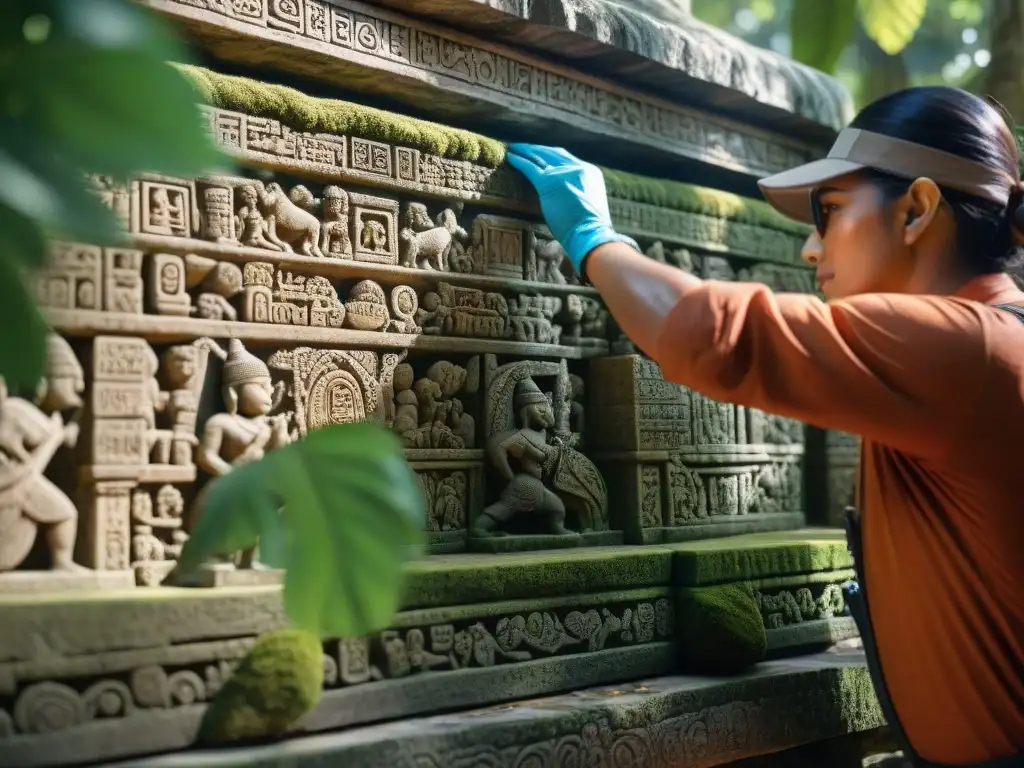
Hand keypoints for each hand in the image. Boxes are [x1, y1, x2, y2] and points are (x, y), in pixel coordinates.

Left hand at [507, 144, 637, 273]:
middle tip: (523, 147)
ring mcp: (563, 173)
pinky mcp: (548, 182)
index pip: (567, 159)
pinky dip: (519, 161)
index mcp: (590, 172)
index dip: (552, 155)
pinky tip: (510, 158)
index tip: (541, 154)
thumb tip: (568, 196)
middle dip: (537, 149)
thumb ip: (580, 193)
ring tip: (514, 149)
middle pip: (553, 152)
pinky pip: (530, 167)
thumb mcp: (590, 204)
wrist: (591, 235)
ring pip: (540, 156)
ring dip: (525, 151)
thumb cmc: (590, 229)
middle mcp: (577, 168)